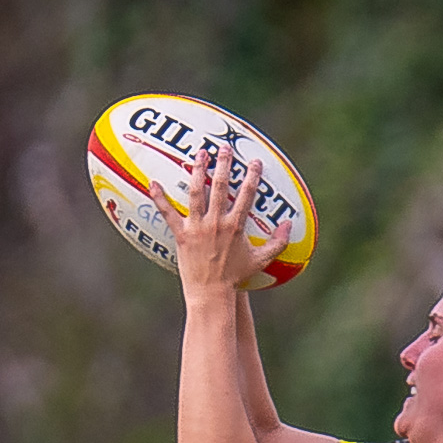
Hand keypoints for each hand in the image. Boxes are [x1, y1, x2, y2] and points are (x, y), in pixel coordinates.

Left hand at [148, 144, 290, 296]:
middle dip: (223, 165)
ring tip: (199, 154)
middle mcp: (216, 223)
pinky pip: (168, 214)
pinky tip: (152, 183)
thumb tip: (289, 225)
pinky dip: (159, 198)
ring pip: (196, 193)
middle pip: (220, 187)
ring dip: (198, 172)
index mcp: (235, 227)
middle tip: (223, 147)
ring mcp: (197, 228)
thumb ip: (277, 243)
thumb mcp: (260, 261)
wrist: (212, 295)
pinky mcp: (181, 236)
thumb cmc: (235, 279)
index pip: (246, 195)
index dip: (252, 177)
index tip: (254, 161)